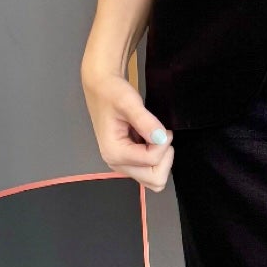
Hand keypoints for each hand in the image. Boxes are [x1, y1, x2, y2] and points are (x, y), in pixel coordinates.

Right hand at [82, 58, 175, 191]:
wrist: (101, 87)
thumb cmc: (112, 92)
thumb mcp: (129, 102)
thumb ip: (145, 121)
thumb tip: (161, 138)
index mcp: (114, 152)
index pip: (152, 161)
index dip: (163, 144)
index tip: (161, 127)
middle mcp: (117, 163)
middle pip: (154, 180)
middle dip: (164, 157)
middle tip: (161, 134)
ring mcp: (122, 164)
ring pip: (153, 179)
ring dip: (161, 159)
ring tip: (155, 137)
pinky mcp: (128, 160)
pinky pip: (150, 171)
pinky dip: (157, 158)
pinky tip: (150, 139)